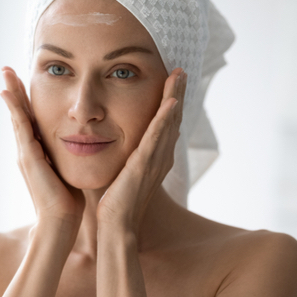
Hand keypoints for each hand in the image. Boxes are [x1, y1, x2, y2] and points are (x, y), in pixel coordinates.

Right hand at [0, 66, 84, 238]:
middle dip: (15, 90)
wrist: (61, 220)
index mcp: (38, 150)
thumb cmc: (68, 198)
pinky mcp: (28, 157)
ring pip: (17, 116)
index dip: (26, 100)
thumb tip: (79, 144)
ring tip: (5, 72)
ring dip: (12, 93)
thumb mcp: (67, 169)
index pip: (31, 119)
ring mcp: (25, 152)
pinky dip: (14, 109)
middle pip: (20, 113)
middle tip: (7, 68)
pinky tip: (8, 92)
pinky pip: (20, 127)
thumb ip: (66, 155)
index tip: (24, 80)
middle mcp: (28, 149)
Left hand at [96, 68, 186, 234]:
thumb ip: (128, 158)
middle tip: (180, 72)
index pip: (165, 125)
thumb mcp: (124, 173)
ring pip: (168, 124)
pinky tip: (170, 102)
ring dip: (174, 98)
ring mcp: (154, 161)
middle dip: (176, 95)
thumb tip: (120, 145)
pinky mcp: (144, 165)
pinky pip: (156, 137)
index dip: (170, 104)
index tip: (171, 83)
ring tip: (178, 76)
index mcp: (155, 158)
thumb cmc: (116, 202)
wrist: (116, 224)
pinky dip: (165, 119)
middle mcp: (160, 157)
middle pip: (172, 120)